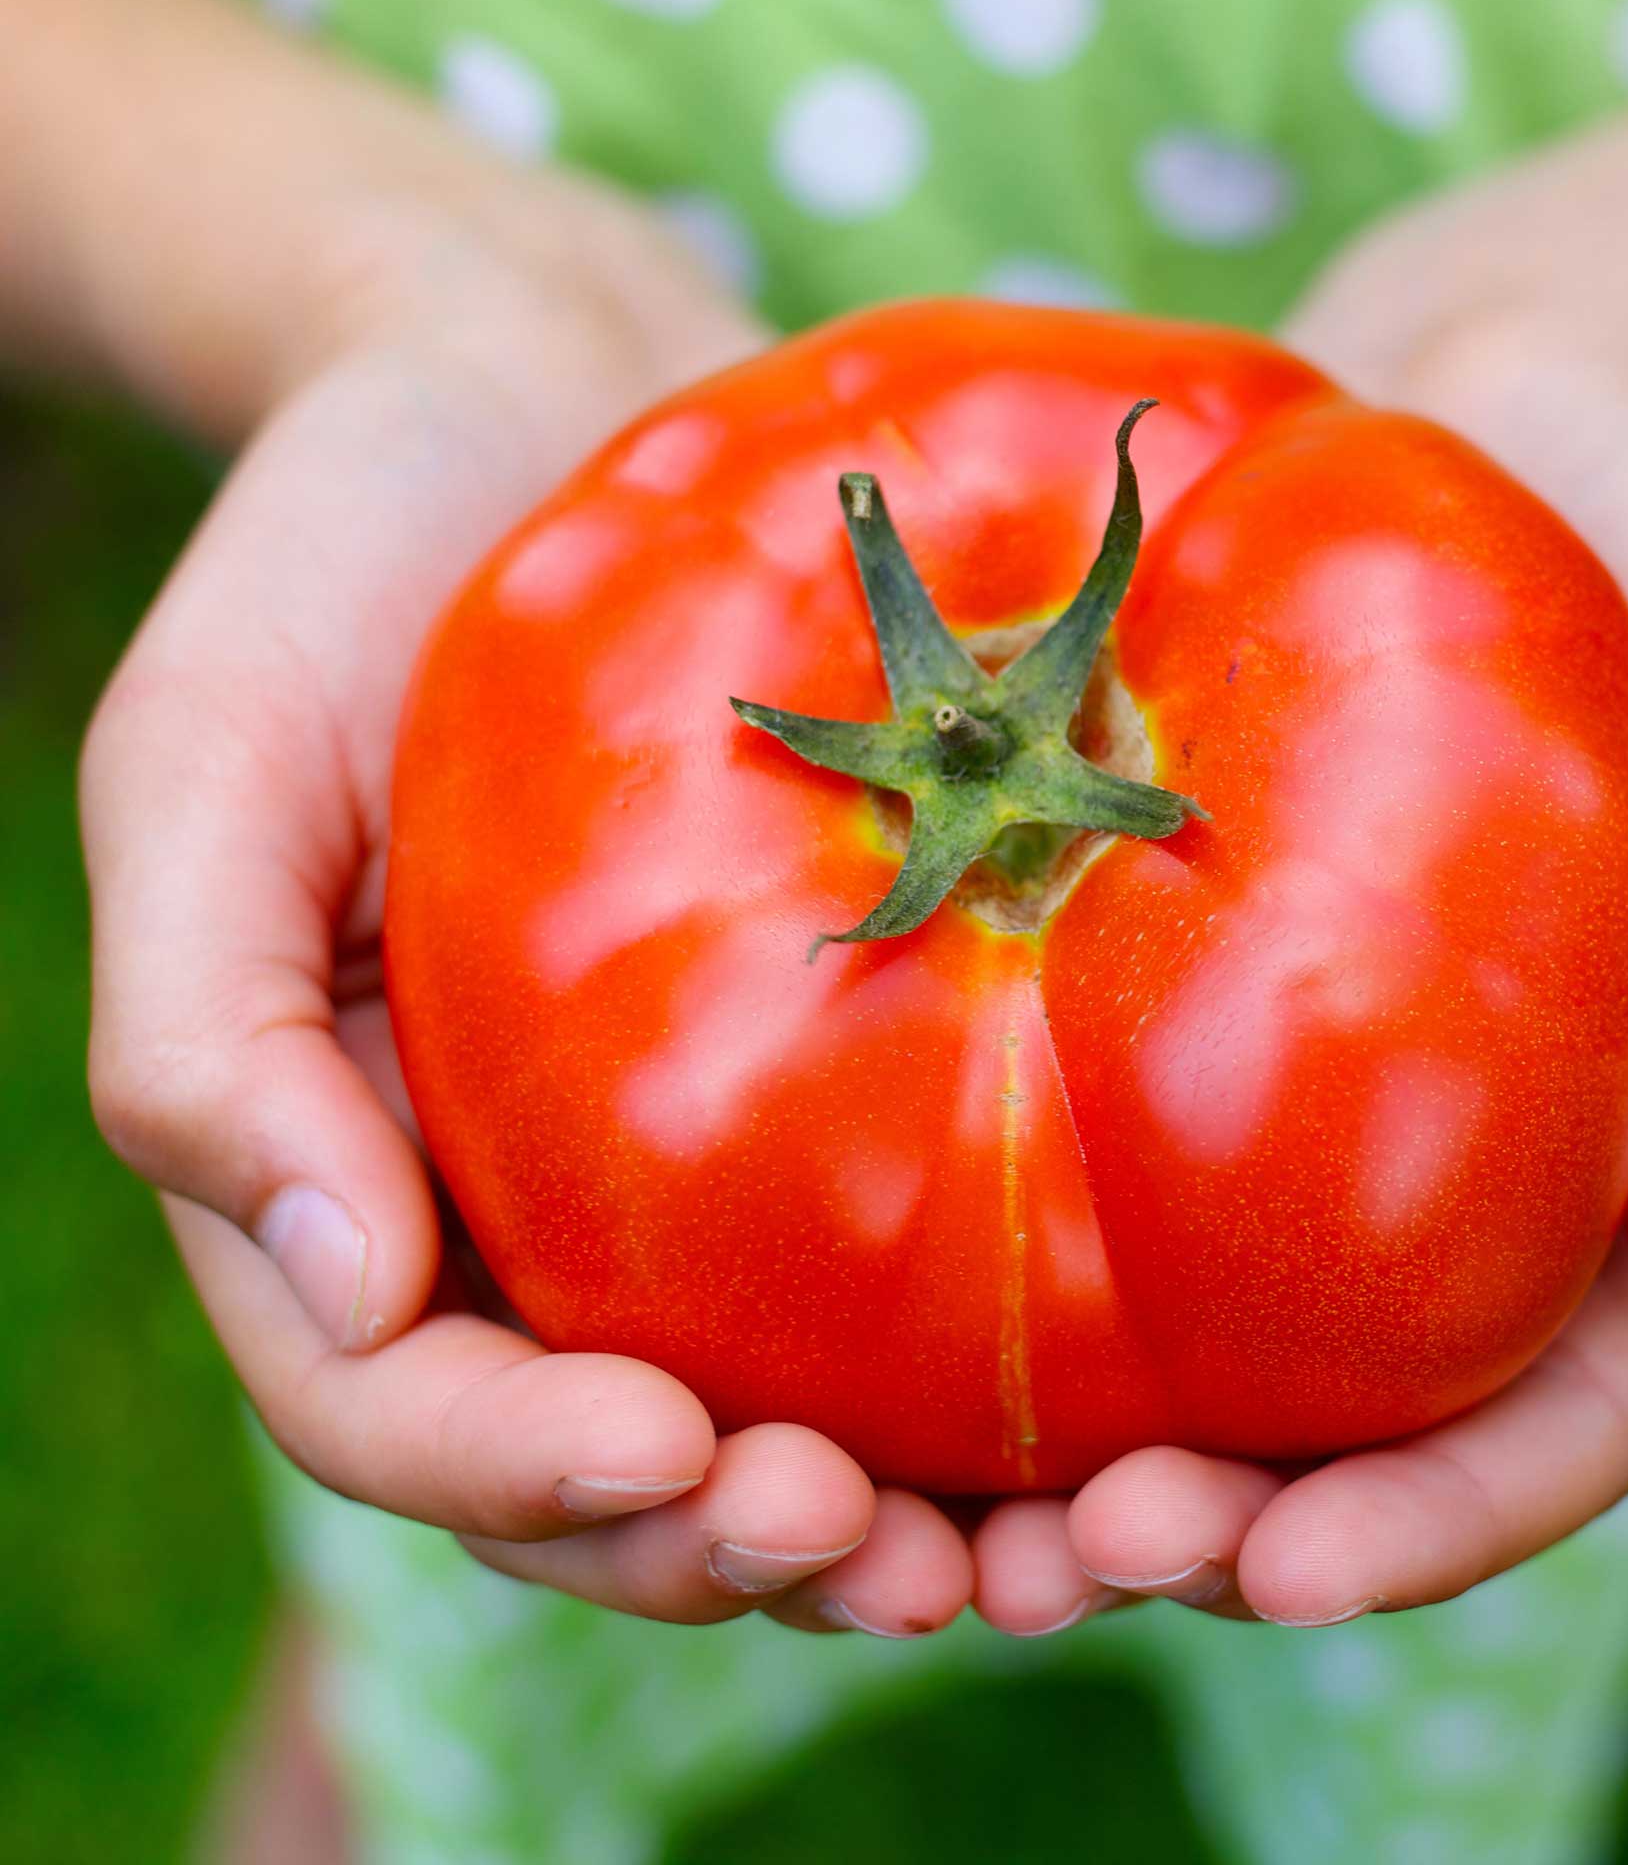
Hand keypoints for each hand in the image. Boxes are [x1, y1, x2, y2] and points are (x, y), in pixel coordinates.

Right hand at [79, 185, 979, 1636]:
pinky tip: (1108, 1393)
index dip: (530, 1479)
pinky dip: (982, 1361)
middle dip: (734, 1544)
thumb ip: (205, 1021)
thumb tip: (336, 1284)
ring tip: (1024, 1549)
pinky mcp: (838, 1047)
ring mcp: (681, 1139)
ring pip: (774, 1407)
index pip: (411, 1407)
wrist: (542, 385)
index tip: (682, 1460)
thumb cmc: (341, 557)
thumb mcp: (210, 759)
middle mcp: (524, 1194)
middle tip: (896, 1556)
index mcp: (356, 1168)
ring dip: (887, 1514)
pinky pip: (900, 1245)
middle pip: (613, 1467)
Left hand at [985, 139, 1627, 1634]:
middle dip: (1200, 1535)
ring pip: (1171, 1325)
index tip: (1266, 1573)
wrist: (1513, 402)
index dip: (1422, 1527)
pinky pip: (1058, 1117)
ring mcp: (1290, 1070)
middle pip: (1329, 1423)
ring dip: (1052, 1452)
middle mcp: (1445, 1159)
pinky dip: (979, 1229)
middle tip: (1042, 1569)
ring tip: (914, 1512)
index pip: (1541, 1418)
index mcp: (1621, 1170)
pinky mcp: (1159, 961)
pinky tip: (846, 1277)